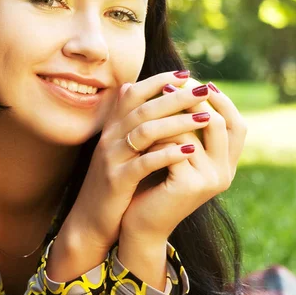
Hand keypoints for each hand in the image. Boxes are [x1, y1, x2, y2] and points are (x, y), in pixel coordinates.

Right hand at [64, 70, 212, 251]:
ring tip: (206, 117)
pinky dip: (167, 154)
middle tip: (203, 89)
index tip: (185, 75)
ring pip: (145, 131)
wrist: (89, 219)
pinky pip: (143, 162)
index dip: (158, 81)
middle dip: (175, 97)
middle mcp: (109, 139)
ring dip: (177, 122)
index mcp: (112, 129)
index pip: (133, 94)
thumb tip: (129, 86)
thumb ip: (125, 121)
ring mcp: (111, 159)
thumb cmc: (112, 183)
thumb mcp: (116, 148)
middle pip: (143, 108)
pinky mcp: (116, 180)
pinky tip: (190, 151)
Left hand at [120, 80, 247, 241]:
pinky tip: (141, 133)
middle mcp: (225, 173)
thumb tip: (179, 85)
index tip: (198, 81)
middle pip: (221, 122)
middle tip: (171, 86)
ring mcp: (211, 180)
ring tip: (151, 104)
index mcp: (226, 165)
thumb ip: (183, 129)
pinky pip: (175, 146)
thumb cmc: (154, 186)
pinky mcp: (190, 185)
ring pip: (195, 131)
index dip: (221, 101)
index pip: (237, 124)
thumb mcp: (173, 154)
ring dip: (171, 115)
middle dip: (195, 100)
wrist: (140, 225)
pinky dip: (158, 136)